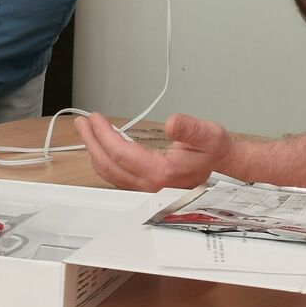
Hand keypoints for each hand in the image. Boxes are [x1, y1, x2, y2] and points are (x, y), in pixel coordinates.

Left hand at [76, 112, 231, 191]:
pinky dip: (105, 159)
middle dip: (92, 142)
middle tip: (82, 122)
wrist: (223, 164)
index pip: (122, 154)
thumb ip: (190, 128)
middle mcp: (150, 185)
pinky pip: (117, 176)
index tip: (96, 118)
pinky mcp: (146, 185)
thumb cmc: (214, 149)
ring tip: (87, 131)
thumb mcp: (208, 133)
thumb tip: (172, 122)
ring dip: (95, 151)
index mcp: (161, 173)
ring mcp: (147, 188)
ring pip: (110, 174)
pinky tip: (102, 146)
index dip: (105, 135)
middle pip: (110, 166)